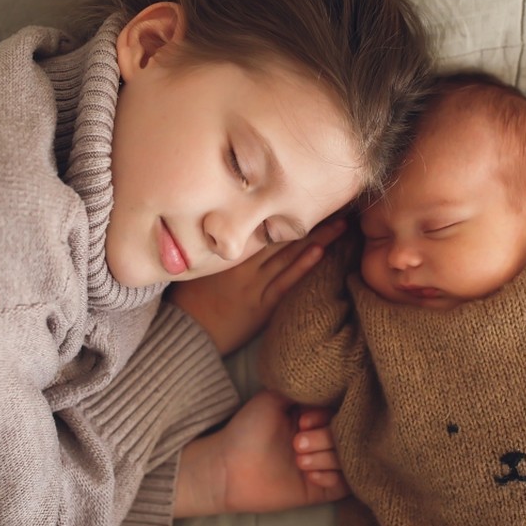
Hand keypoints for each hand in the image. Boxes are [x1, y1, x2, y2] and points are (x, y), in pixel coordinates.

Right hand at [166, 218, 346, 354]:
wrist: (185, 332)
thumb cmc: (188, 297)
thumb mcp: (197, 263)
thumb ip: (214, 244)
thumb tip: (226, 220)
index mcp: (227, 250)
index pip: (261, 224)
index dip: (284, 209)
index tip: (305, 194)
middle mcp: (242, 263)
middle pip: (281, 236)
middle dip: (309, 220)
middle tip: (335, 202)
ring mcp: (254, 284)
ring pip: (288, 256)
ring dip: (316, 240)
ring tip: (340, 224)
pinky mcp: (261, 306)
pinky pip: (285, 282)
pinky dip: (302, 266)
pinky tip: (320, 252)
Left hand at [173, 391, 347, 517]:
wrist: (226, 468)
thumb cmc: (246, 430)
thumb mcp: (271, 399)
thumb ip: (299, 388)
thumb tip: (323, 378)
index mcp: (310, 418)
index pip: (338, 413)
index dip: (325, 417)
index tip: (302, 421)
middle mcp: (318, 440)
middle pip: (346, 436)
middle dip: (324, 438)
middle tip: (296, 443)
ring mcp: (319, 464)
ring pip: (347, 460)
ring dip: (326, 458)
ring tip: (299, 461)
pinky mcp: (318, 489)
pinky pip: (344, 485)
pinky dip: (332, 478)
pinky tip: (310, 475)